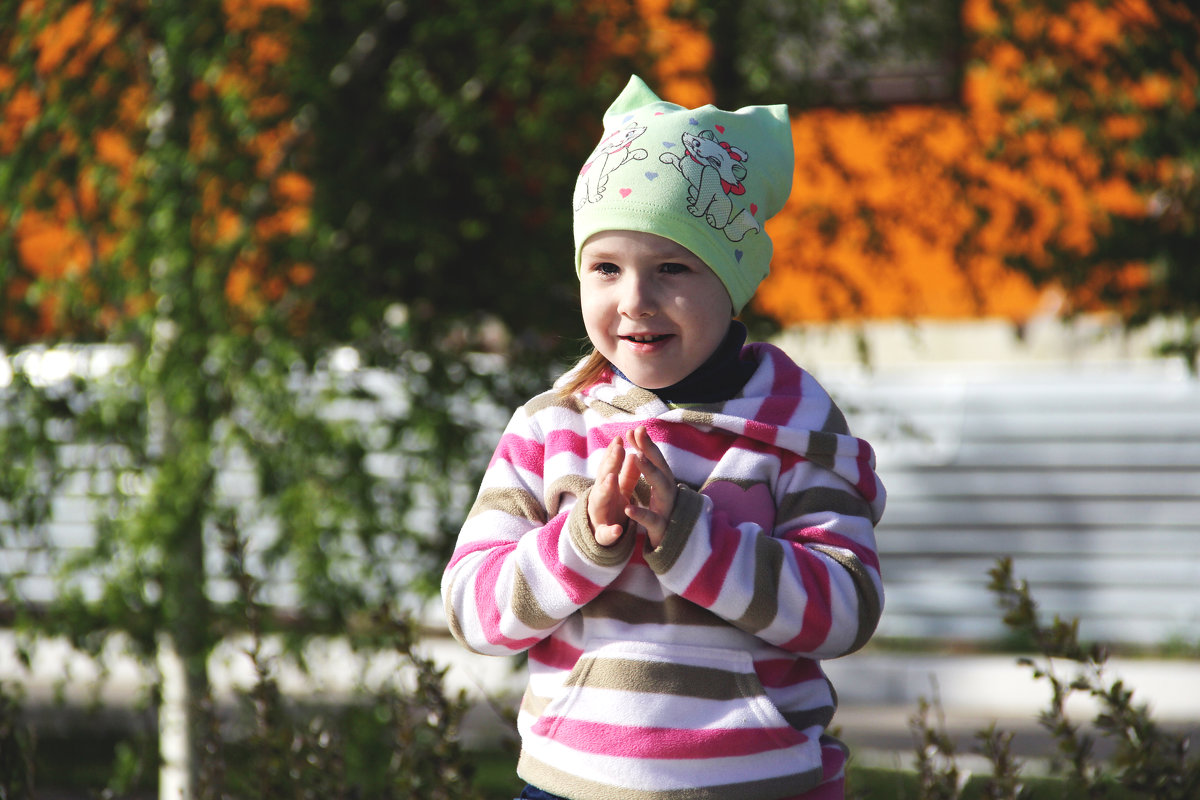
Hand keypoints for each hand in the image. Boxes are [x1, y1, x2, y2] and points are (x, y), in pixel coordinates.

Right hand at [588, 436, 639, 545]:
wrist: (600, 536)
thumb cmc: (611, 507)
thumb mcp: (620, 489)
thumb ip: (627, 473)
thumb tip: (633, 452)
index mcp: (605, 486)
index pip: (609, 466)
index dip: (613, 453)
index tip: (620, 438)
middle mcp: (599, 497)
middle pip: (603, 477)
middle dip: (610, 463)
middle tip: (618, 449)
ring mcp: (599, 515)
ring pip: (599, 500)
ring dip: (605, 488)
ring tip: (612, 478)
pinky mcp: (602, 535)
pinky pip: (606, 534)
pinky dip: (611, 532)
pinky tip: (618, 529)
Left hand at [624, 426, 676, 548]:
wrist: (672, 542)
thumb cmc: (662, 508)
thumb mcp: (656, 484)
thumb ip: (646, 461)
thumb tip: (636, 433)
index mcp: (664, 481)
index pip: (656, 459)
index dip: (647, 443)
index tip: (635, 429)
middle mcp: (669, 491)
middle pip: (661, 467)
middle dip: (650, 449)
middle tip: (638, 433)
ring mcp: (667, 508)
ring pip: (662, 488)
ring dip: (650, 472)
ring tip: (637, 458)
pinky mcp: (661, 528)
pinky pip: (652, 520)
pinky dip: (641, 514)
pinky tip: (628, 508)